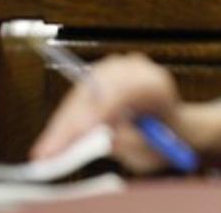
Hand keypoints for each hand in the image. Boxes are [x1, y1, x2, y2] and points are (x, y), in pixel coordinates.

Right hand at [31, 53, 220, 173]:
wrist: (173, 128)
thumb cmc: (166, 140)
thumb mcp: (155, 148)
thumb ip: (132, 141)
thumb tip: (101, 139)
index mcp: (156, 84)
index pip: (126, 89)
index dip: (102, 108)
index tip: (84, 129)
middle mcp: (136, 70)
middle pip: (97, 90)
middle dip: (72, 121)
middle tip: (52, 150)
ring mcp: (116, 69)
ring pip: (82, 93)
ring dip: (63, 122)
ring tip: (48, 150)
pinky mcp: (100, 77)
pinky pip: (78, 98)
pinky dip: (65, 120)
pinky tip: (54, 139)